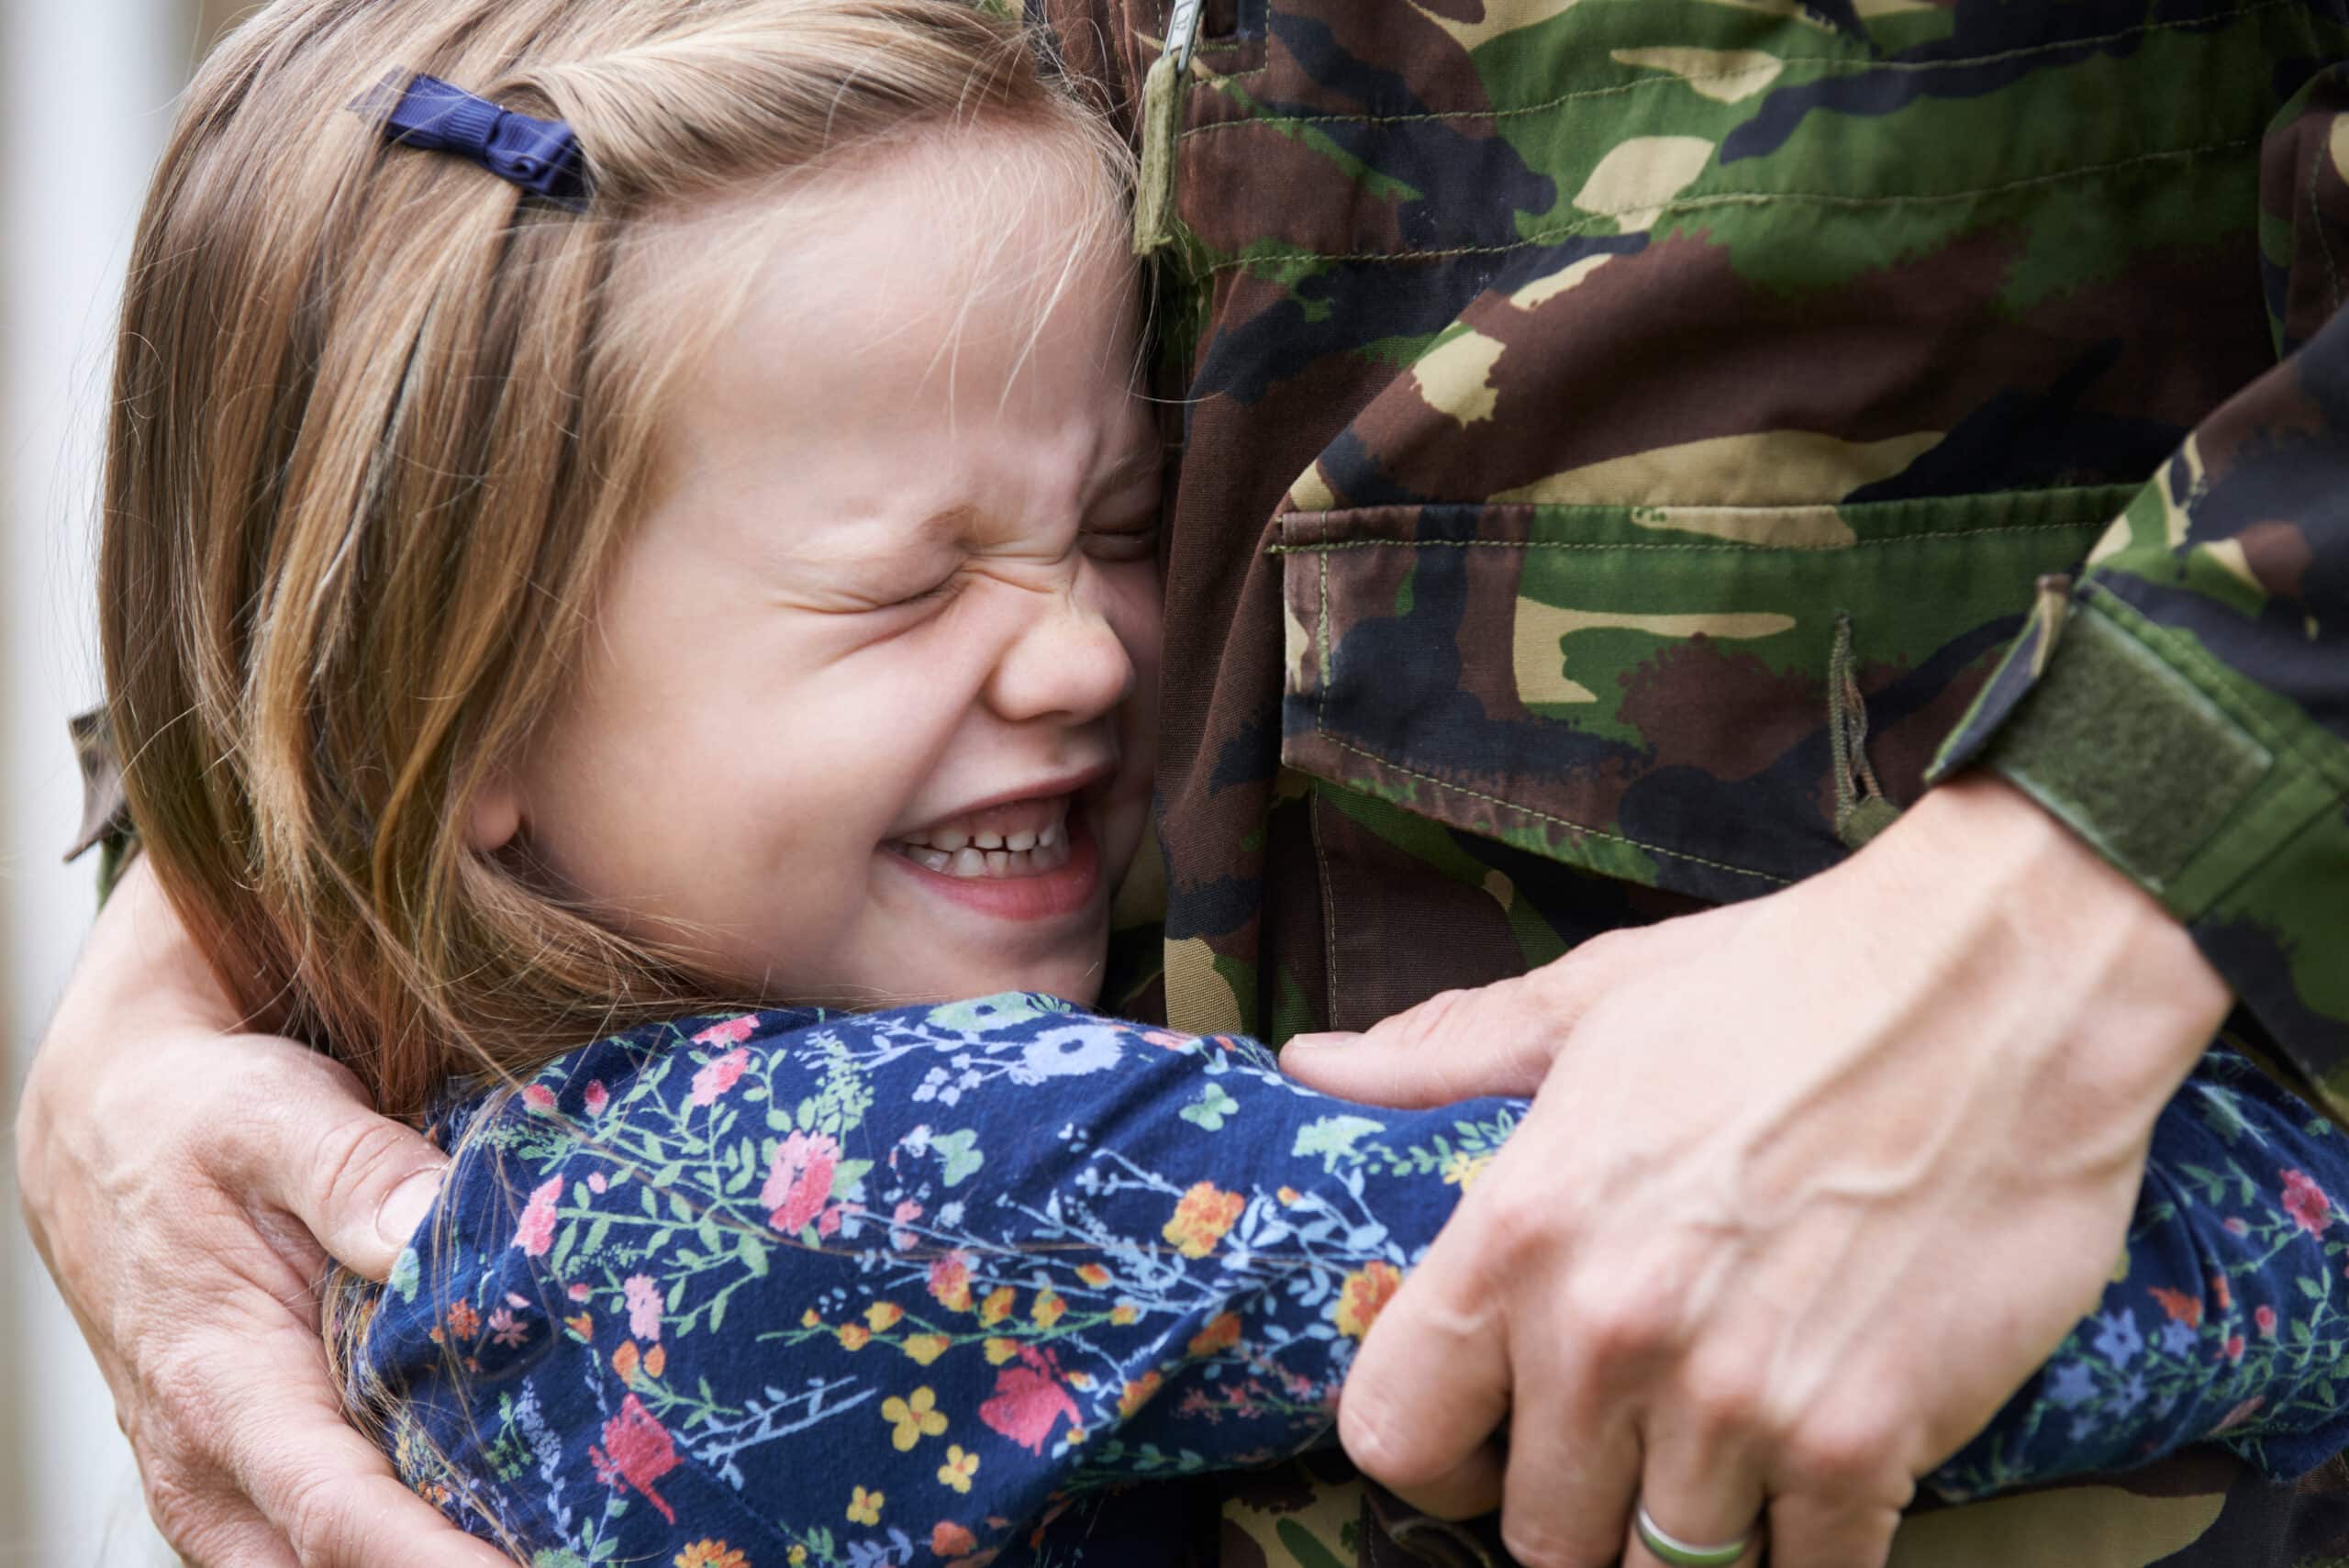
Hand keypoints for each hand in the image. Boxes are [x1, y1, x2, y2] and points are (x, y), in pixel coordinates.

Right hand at [13, 861, 503, 1567]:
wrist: (105, 1131)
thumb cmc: (194, 1121)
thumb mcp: (271, 1114)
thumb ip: (356, 1171)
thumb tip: (435, 1224)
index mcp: (219, 1385)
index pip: (337, 1514)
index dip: (435, 1563)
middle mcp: (211, 1467)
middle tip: (586, 1549)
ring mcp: (225, 1488)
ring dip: (433, 1555)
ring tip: (566, 1535)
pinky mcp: (252, 1481)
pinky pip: (324, 1547)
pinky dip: (409, 1541)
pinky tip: (506, 1516)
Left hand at [1281, 776, 2232, 1567]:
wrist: (2000, 985)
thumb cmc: (1783, 983)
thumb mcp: (1589, 1003)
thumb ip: (1441, 1056)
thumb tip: (1312, 1066)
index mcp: (1520, 1236)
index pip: (1395, 1433)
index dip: (1431, 1456)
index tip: (1481, 1440)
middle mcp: (1610, 1337)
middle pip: (1537, 1535)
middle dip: (1571, 1506)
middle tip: (1624, 1452)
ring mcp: (1739, 1405)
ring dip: (1688, 1534)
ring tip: (1722, 1460)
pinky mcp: (1868, 1443)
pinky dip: (1806, 1551)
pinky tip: (1817, 1485)